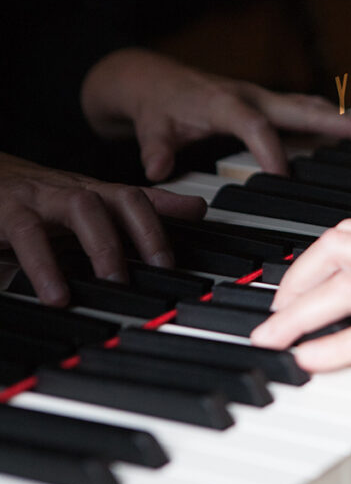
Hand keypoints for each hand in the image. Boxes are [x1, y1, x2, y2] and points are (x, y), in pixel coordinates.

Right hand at [0, 152, 204, 305]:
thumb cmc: (40, 199)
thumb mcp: (91, 203)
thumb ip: (142, 207)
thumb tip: (198, 207)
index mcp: (95, 191)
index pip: (139, 198)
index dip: (165, 222)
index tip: (180, 257)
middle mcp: (74, 189)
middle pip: (120, 198)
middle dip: (146, 231)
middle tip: (161, 269)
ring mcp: (43, 197)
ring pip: (82, 207)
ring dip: (102, 244)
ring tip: (114, 281)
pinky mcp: (8, 211)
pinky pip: (29, 234)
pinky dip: (43, 265)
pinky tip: (55, 294)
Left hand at [81, 49, 350, 180]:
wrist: (153, 78)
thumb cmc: (156, 104)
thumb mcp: (149, 126)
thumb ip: (156, 148)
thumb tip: (158, 169)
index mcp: (224, 103)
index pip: (255, 126)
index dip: (270, 150)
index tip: (282, 177)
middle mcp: (251, 97)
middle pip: (303, 108)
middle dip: (341, 122)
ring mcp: (262, 99)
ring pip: (309, 107)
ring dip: (342, 120)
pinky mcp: (265, 104)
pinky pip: (303, 111)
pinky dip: (327, 120)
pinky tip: (347, 133)